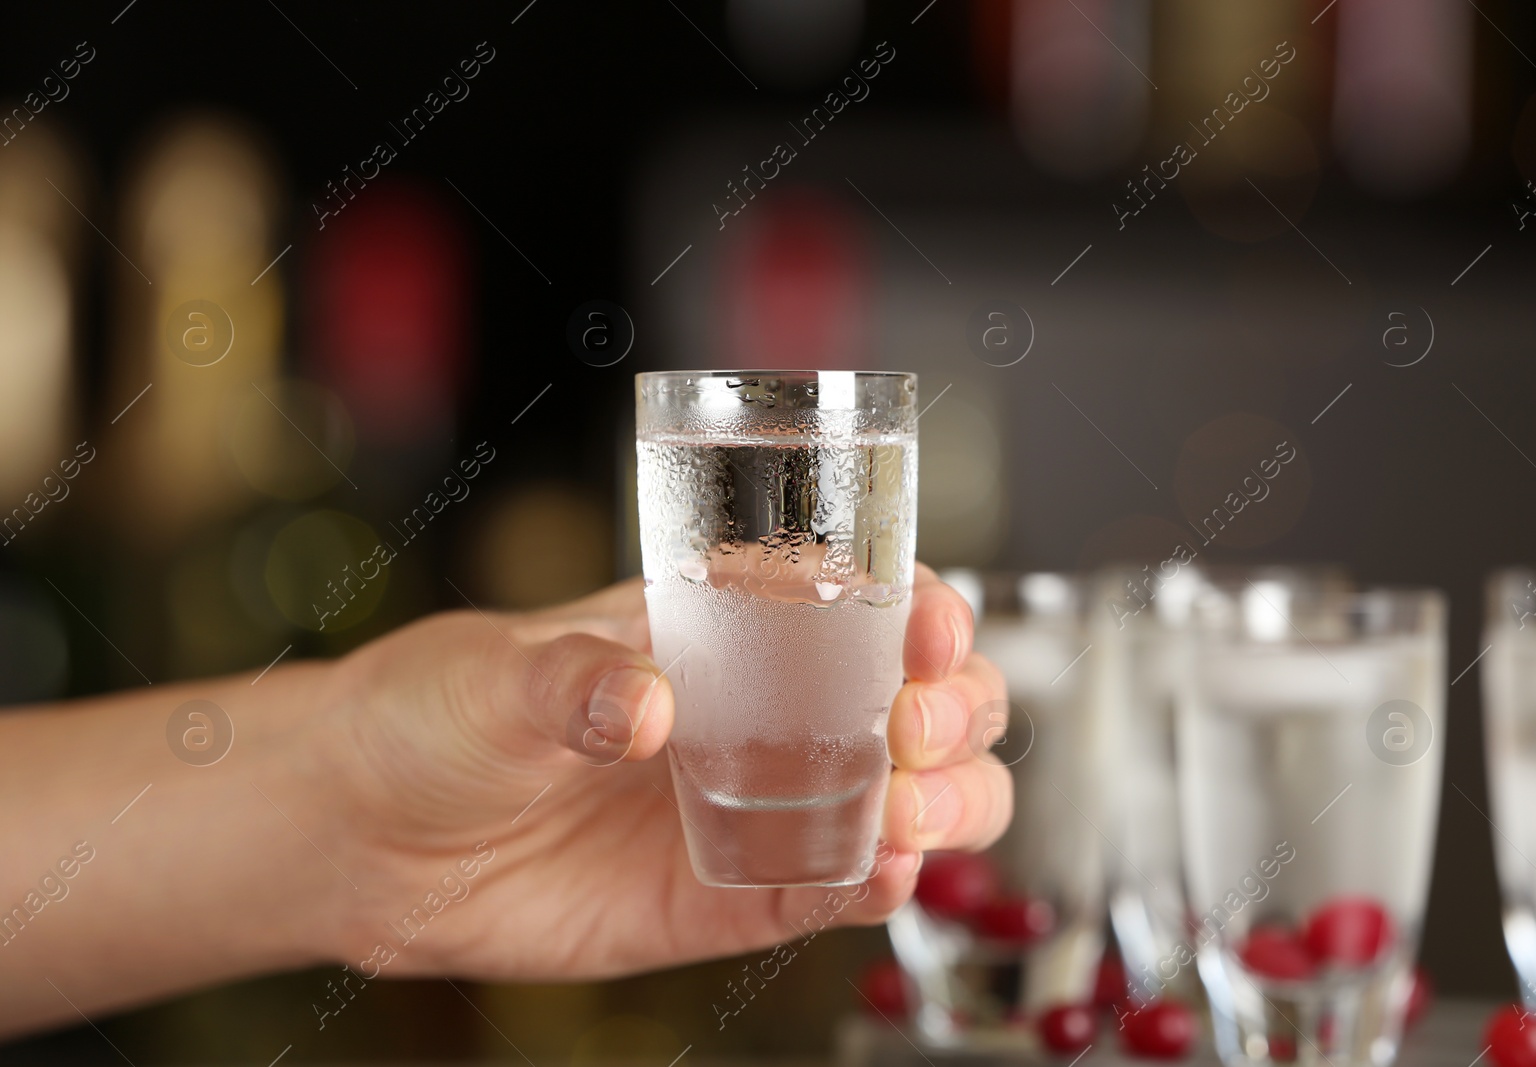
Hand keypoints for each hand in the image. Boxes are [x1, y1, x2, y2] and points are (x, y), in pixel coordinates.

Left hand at [307, 565, 1010, 981]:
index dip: (927, 610)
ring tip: (908, 812)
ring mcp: (758, 808)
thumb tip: (644, 705)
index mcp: (726, 631)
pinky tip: (883, 874)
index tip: (930, 630)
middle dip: (958, 712)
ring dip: (945, 803)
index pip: (865, 605)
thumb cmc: (433, 712)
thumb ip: (573, 682)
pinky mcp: (730, 898)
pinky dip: (877, 885)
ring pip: (911, 802)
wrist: (366, 834)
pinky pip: (830, 891)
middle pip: (925, 705)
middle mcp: (765, 717)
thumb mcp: (497, 675)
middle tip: (912, 730)